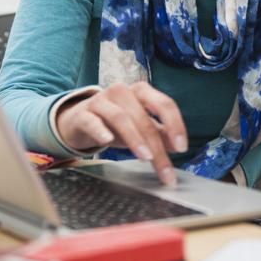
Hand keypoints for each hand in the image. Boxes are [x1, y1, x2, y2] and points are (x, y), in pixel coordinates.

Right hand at [55, 82, 188, 185]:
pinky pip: (92, 120)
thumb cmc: (114, 123)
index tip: (182, 147)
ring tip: (145, 158)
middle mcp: (122, 92)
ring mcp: (101, 101)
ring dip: (135, 138)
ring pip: (120, 117)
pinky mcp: (82, 114)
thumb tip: (177, 145)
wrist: (79, 121)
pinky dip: (100, 129)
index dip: (175, 125)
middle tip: (164, 168)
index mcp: (141, 92)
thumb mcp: (140, 128)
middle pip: (143, 117)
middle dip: (156, 145)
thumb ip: (160, 133)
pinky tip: (107, 140)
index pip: (164, 104)